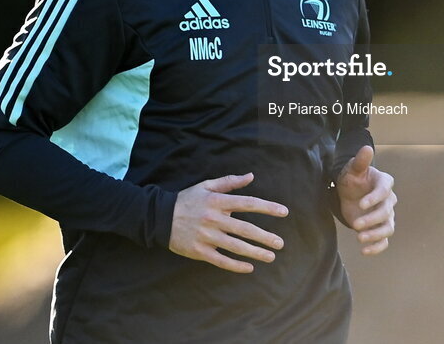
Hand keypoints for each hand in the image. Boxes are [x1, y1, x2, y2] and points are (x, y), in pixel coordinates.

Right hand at [169, 172, 287, 272]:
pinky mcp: (199, 251)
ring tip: (270, 257)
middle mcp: (214, 219)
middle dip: (265, 237)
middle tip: (280, 243)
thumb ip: (229, 182)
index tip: (284, 212)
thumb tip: (251, 176)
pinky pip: (221, 260)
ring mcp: (206, 236)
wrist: (159, 217)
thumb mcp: (206, 186)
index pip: (248, 203)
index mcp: (217, 201)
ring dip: (255, 252)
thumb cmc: (187, 200)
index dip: (267, 208)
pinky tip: (249, 268)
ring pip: (236, 246)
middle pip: (245, 229)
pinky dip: (236, 265)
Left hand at [336, 146, 395, 255]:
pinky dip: (377, 247)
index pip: (384, 191)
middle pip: (386, 212)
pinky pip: (384, 241)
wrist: (349, 193)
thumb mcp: (353, 169)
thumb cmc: (352, 178)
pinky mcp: (379, 228)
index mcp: (384, 183)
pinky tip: (364, 251)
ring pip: (387, 228)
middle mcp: (389, 200)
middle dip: (372, 220)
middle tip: (355, 225)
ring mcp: (386, 216)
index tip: (361, 204)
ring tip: (359, 238)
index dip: (375, 198)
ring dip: (375, 235)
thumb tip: (366, 148)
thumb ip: (360, 161)